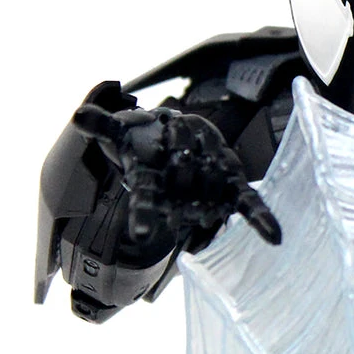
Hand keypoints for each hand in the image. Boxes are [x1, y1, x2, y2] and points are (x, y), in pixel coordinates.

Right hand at [72, 101, 280, 246]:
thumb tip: (79, 117)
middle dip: (188, 170)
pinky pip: (248, 204)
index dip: (145, 217)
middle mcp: (180, 196)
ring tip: (185, 133)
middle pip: (187, 192)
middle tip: (180, 149)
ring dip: (205, 161)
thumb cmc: (147, 145)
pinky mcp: (232, 186)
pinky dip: (260, 219)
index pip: (147, 204)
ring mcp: (209, 192)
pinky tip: (274, 237)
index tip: (142, 233)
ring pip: (211, 184)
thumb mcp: (121, 133)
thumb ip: (103, 127)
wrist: (174, 141)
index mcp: (151, 186)